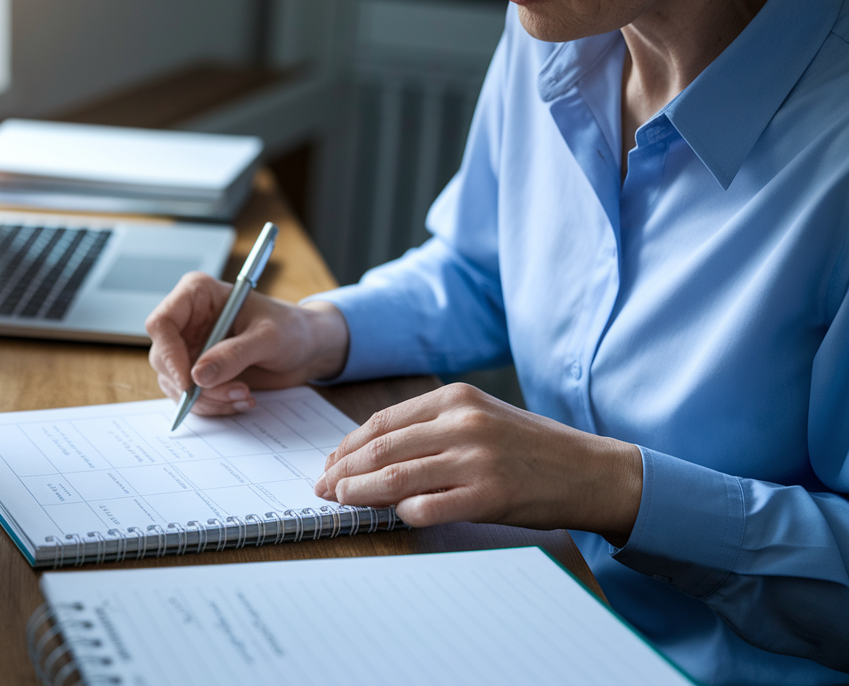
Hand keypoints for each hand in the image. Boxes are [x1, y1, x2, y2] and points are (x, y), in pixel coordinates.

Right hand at [145, 271, 349, 414]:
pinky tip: (242, 400)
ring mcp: (191, 348)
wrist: (307, 348)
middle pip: (163, 358)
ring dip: (208, 399)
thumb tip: (198, 376)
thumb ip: (233, 354)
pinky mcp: (200, 373)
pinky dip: (214, 405)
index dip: (169, 354)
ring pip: (175, 383)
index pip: (161, 323)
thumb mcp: (268, 338)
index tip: (189, 382)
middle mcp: (188, 321)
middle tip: (234, 392)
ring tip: (245, 396)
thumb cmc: (291, 329)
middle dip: (195, 385)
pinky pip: (192, 397)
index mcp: (197, 295)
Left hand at [313, 383, 643, 544]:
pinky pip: (425, 507)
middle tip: (322, 487)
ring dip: (359, 492)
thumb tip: (371, 452)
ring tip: (340, 501)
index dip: (348, 445)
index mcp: (456, 397)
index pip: (382, 422)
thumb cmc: (531, 447)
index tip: (330, 463)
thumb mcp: (480, 418)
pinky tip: (392, 516)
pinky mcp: (486, 496)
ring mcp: (474, 460)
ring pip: (394, 477)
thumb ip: (430, 429)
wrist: (591, 471)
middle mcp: (462, 423)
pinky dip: (401, 513)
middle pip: (380, 448)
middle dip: (343, 470)